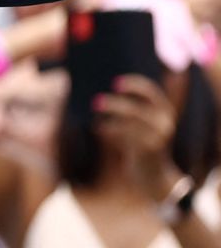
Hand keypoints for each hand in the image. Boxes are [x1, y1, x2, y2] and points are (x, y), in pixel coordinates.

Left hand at [93, 74, 178, 200]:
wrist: (154, 176)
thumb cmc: (141, 143)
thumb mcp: (139, 123)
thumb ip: (130, 108)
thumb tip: (103, 92)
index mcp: (164, 110)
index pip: (151, 91)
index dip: (134, 84)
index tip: (115, 83)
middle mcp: (165, 121)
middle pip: (137, 108)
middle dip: (115, 104)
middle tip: (95, 102)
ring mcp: (160, 136)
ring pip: (131, 121)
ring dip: (111, 116)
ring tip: (95, 115)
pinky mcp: (151, 149)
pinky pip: (127, 135)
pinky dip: (111, 129)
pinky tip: (99, 128)